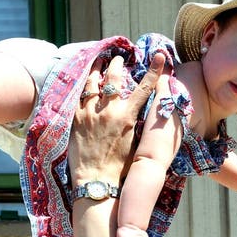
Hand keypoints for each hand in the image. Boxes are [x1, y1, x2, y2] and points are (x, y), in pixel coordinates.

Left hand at [69, 52, 165, 186]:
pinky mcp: (76, 118)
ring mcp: (90, 112)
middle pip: (114, 78)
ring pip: (93, 82)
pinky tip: (85, 84)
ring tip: (99, 62)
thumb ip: (136, 124)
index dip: (154, 70)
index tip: (159, 55)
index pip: (144, 88)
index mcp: (127, 117)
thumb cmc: (118, 168)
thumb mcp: (135, 144)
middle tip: (118, 59)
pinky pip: (80, 96)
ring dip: (97, 69)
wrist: (96, 180)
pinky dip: (84, 87)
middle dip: (117, 65)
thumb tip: (139, 113)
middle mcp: (109, 110)